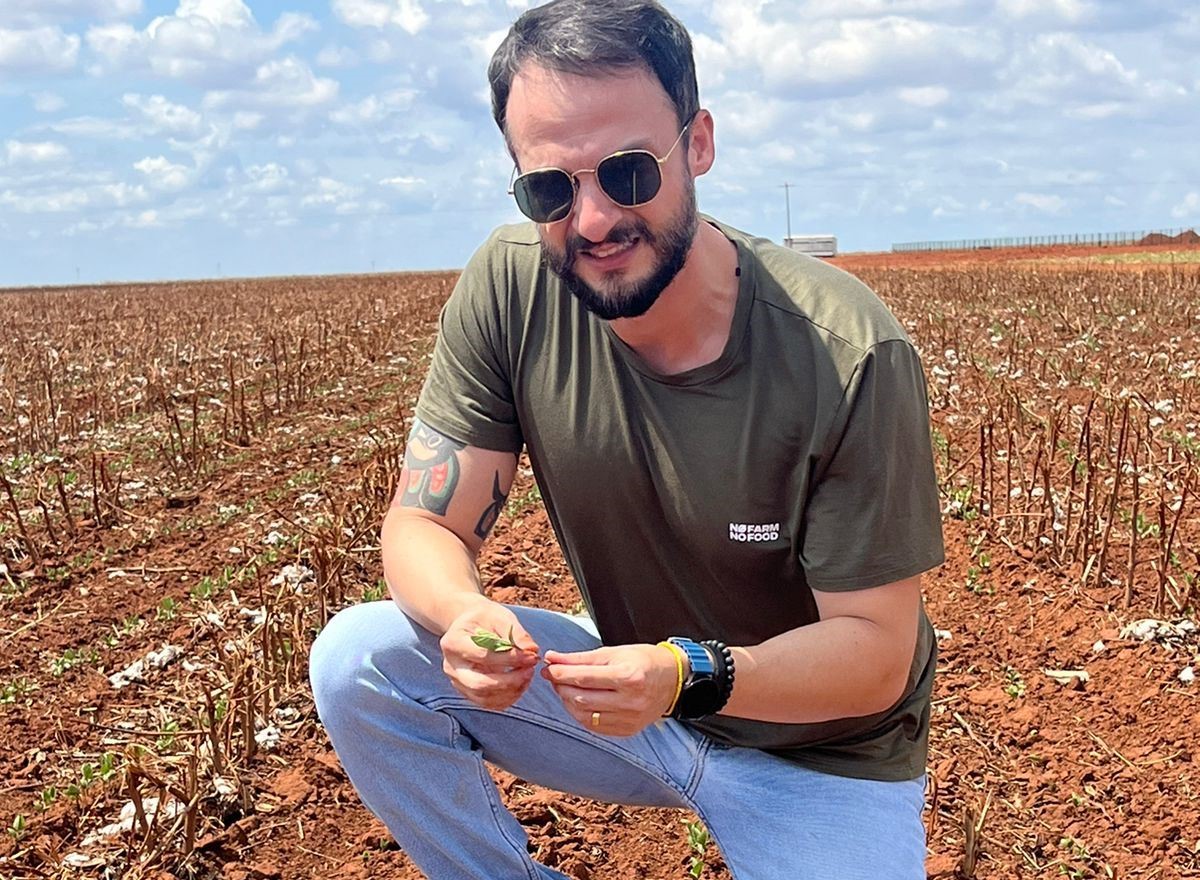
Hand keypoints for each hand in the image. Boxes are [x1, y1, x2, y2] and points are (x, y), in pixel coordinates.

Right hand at [440, 601, 540, 710]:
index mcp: (453, 642)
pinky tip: (521, 684)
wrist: (470, 625)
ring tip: (528, 674)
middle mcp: (451, 666)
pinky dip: (508, 697)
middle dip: (510, 681)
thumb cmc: (485, 619)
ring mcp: (457, 682)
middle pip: (479, 684)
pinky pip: (488, 703)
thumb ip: (516, 633)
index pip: (483, 656)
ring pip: (484, 698)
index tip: (532, 656)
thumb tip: (532, 650)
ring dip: (511, 691)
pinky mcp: (467, 692)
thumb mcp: (501, 617)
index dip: (510, 659)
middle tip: (530, 670)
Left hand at [541, 644, 678, 736]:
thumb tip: (552, 658)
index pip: (584, 678)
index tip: (548, 667)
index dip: (561, 673)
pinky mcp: (628, 731)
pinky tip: (578, 703)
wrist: (673, 681)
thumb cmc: (643, 661)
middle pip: (581, 698)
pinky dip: (581, 715)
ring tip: (565, 689)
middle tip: (554, 676)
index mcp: (628, 676)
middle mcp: (630, 701)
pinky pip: (595, 726)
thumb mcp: (614, 653)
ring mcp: (630, 719)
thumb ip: (580, 658)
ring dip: (568, 702)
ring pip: (584, 715)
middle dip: (562, 686)